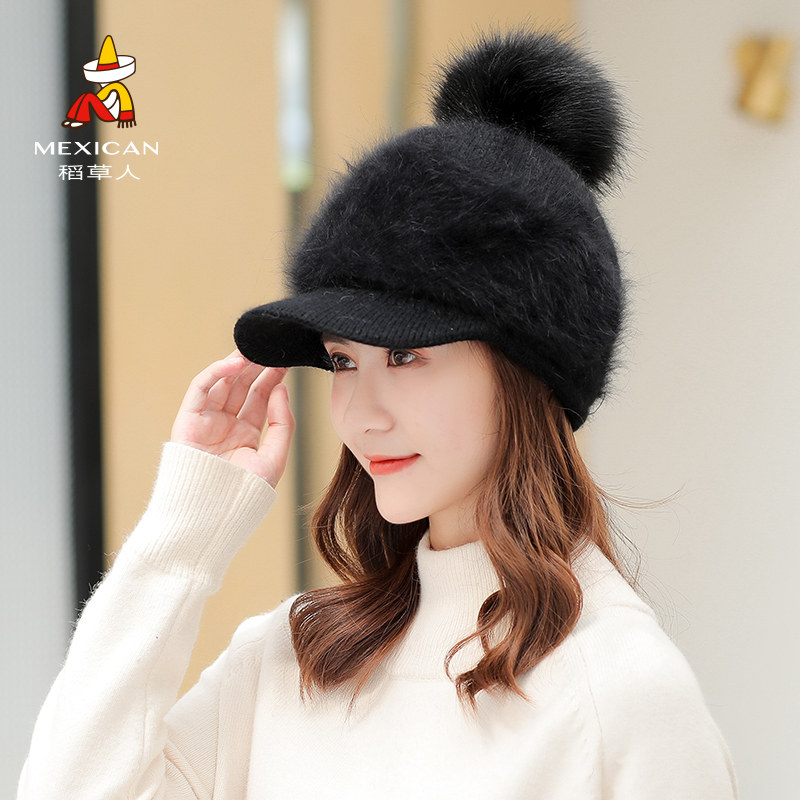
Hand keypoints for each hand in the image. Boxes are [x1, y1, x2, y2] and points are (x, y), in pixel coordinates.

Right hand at [170, 351, 294, 486]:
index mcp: (246, 436)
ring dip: (239, 364)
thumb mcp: (273, 458)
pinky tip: (236, 362)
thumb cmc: (242, 495)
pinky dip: (216, 372)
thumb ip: (282, 423)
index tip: (286, 362)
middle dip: (258, 367)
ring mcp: (207, 422)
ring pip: (223, 383)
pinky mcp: (188, 419)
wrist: (210, 515)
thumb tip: (282, 389)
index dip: (273, 380)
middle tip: (272, 349)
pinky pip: (201, 389)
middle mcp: (226, 426)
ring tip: (257, 349)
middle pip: (243, 388)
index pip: (261, 400)